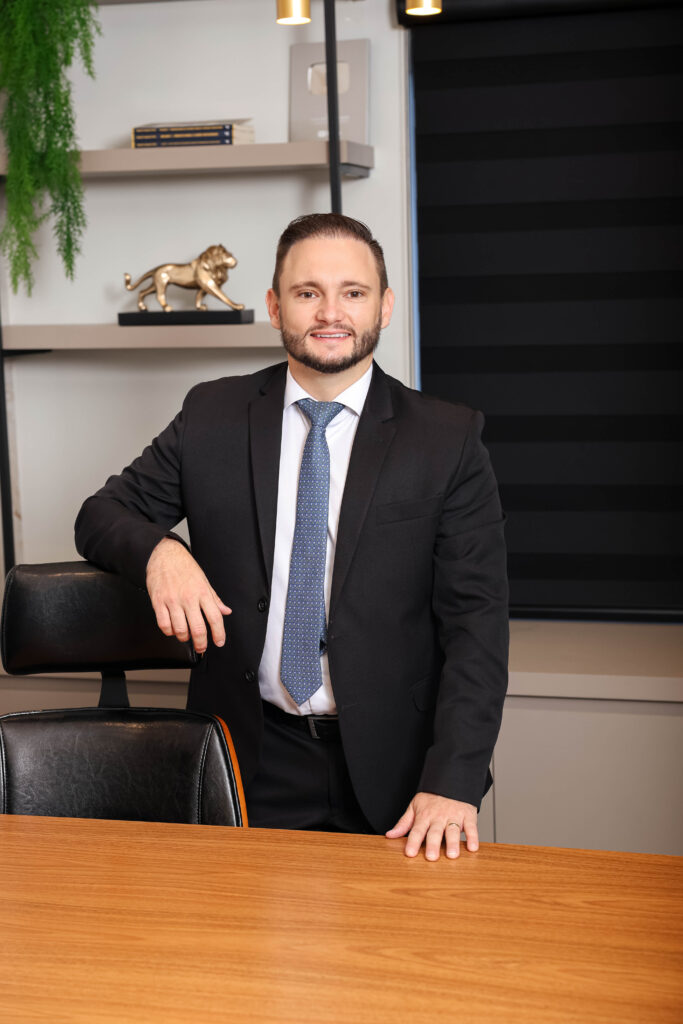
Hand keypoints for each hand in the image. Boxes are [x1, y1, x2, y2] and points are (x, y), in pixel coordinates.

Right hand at [146, 538, 230, 653]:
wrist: (164, 555)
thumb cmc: (184, 566)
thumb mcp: (204, 580)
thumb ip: (215, 598)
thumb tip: (226, 611)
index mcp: (202, 592)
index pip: (215, 617)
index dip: (219, 633)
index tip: (219, 641)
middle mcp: (188, 598)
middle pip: (198, 628)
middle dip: (201, 643)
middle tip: (202, 647)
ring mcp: (172, 601)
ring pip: (180, 630)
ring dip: (184, 638)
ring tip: (186, 636)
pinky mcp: (158, 602)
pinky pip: (164, 624)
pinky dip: (169, 632)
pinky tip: (173, 629)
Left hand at [386, 792, 477, 860]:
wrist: (451, 780)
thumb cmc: (432, 798)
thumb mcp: (414, 807)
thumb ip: (404, 823)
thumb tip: (390, 835)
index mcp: (424, 816)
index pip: (417, 830)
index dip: (412, 842)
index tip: (409, 853)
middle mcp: (439, 817)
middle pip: (435, 832)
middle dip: (433, 844)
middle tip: (431, 857)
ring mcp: (454, 816)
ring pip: (453, 831)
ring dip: (453, 843)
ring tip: (452, 855)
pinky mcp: (468, 816)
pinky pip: (471, 827)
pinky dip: (473, 837)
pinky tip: (472, 848)